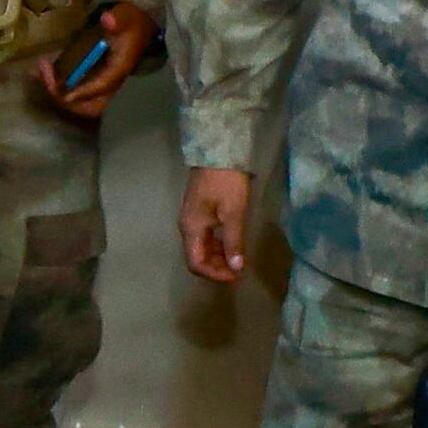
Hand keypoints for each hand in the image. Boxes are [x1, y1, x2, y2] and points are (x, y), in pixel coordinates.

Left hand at [37, 2, 156, 122]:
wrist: (134, 26)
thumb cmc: (130, 21)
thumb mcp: (125, 15)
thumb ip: (117, 18)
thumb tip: (108, 20)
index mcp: (120, 68)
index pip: (102, 85)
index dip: (83, 91)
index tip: (62, 93)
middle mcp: (111, 82)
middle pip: (90, 105)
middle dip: (65, 97)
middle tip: (46, 76)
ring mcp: (100, 83)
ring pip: (79, 101)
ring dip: (57, 91)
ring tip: (38, 72)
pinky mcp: (91, 79)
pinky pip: (73, 90)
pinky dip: (56, 85)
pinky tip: (40, 71)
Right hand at [181, 164, 256, 284]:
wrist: (218, 152)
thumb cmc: (226, 182)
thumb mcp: (234, 212)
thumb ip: (234, 242)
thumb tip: (236, 268)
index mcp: (192, 229)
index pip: (196, 263)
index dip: (215, 274)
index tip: (237, 275)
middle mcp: (187, 227)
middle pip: (197, 257)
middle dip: (217, 268)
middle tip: (240, 269)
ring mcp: (191, 219)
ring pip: (201, 248)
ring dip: (218, 257)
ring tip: (239, 259)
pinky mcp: (198, 212)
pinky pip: (205, 237)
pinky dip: (217, 245)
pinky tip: (232, 244)